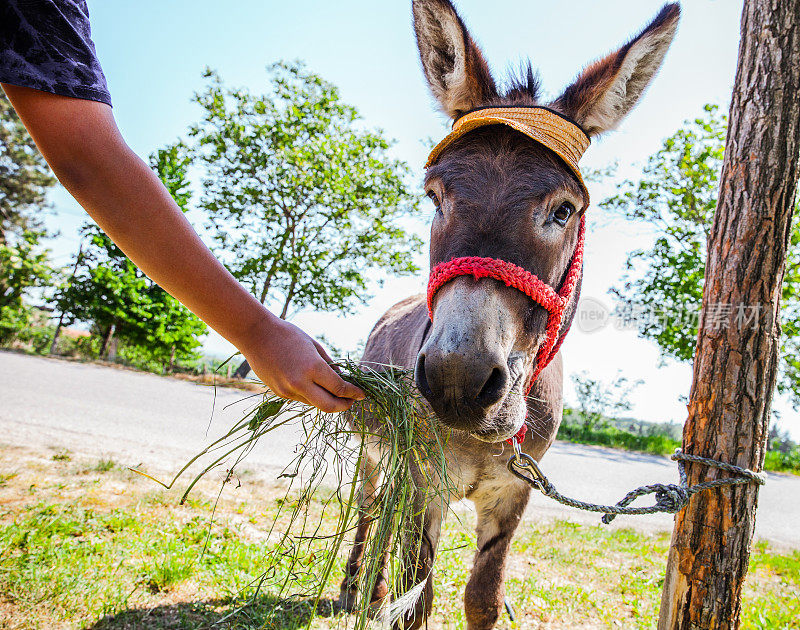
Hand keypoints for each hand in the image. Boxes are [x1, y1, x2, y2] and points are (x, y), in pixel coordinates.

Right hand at [241, 315, 364, 412]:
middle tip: (351, 401)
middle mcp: (300, 383)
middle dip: (344, 406)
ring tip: (332, 389)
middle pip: (329, 406)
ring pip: (314, 403)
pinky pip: (301, 398)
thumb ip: (328, 365)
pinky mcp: (279, 393)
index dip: (353, 393)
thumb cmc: (288, 335)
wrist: (255, 335)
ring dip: (326, 399)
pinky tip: (310, 383)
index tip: (362, 394)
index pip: (340, 388)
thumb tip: (341, 380)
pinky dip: (310, 394)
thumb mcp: (314, 346)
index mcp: (313, 367)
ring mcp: (288, 390)